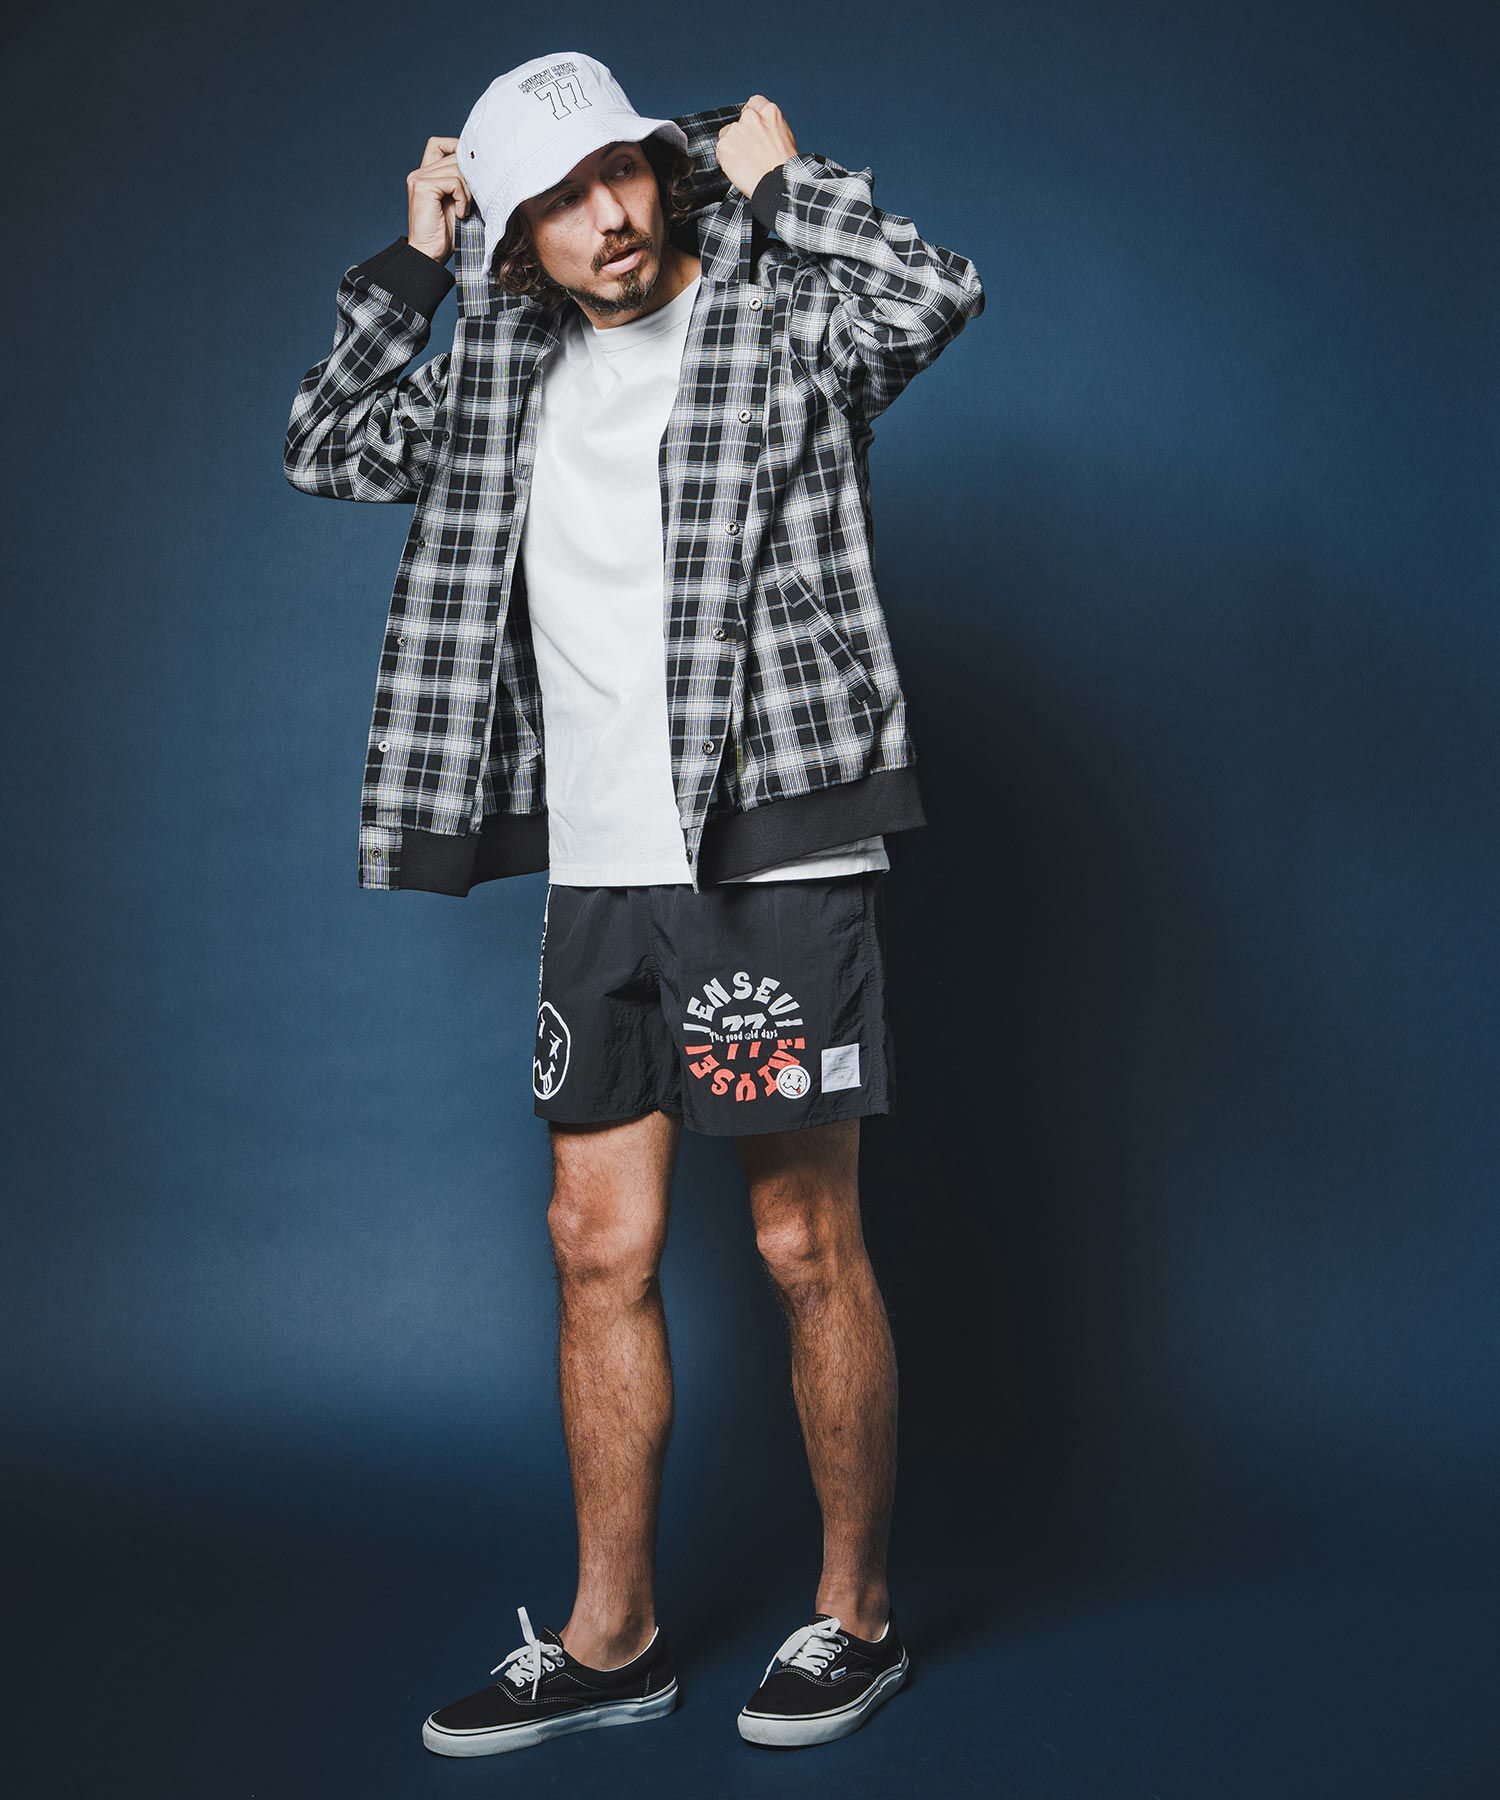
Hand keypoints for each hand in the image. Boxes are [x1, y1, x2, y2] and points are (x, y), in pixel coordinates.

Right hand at [406, 136, 470, 263]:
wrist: (429, 255)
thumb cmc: (445, 234)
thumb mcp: (456, 202)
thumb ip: (461, 183)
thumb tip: (481, 166)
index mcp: (425, 175)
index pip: (440, 144)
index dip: (457, 150)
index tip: (471, 173)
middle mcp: (418, 173)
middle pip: (454, 156)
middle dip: (470, 178)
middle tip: (472, 200)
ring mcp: (418, 178)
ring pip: (457, 168)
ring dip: (467, 191)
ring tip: (464, 210)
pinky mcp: (422, 187)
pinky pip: (454, 181)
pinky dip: (462, 198)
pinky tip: (460, 213)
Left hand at [715, 96, 797, 201]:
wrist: (778, 185)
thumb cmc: (785, 167)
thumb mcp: (785, 136)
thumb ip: (770, 126)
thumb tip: (762, 130)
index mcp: (769, 112)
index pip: (753, 104)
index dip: (752, 117)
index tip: (752, 128)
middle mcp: (751, 117)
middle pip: (739, 120)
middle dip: (742, 134)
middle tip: (750, 152)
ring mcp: (736, 130)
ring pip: (727, 134)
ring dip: (733, 146)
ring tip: (746, 163)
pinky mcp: (725, 146)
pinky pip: (721, 150)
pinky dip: (726, 159)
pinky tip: (739, 169)